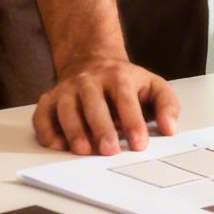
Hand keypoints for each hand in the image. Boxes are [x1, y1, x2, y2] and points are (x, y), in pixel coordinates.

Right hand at [32, 56, 180, 155]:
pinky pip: (42, 115)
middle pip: (93, 104)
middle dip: (101, 128)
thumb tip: (170, 128)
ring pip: (67, 109)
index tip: (140, 144)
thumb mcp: (152, 86)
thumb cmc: (126, 83)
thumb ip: (167, 105)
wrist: (92, 62)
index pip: (125, 99)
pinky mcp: (49, 100)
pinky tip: (57, 145)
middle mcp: (89, 80)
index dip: (133, 122)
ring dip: (74, 131)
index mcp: (118, 76)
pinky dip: (47, 131)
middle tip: (109, 151)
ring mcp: (67, 89)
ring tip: (83, 151)